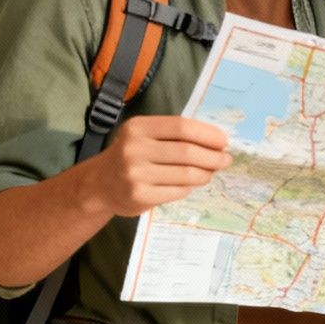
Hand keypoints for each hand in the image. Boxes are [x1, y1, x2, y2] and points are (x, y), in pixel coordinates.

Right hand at [89, 115, 231, 216]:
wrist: (99, 184)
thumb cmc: (132, 155)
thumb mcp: (145, 136)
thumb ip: (175, 135)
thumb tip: (218, 143)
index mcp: (138, 128)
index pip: (181, 127)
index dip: (207, 134)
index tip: (224, 141)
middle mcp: (133, 149)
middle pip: (187, 152)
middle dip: (213, 157)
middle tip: (225, 160)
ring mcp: (134, 174)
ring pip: (186, 174)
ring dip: (205, 174)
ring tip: (210, 172)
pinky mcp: (138, 196)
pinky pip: (177, 191)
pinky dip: (189, 187)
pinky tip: (189, 184)